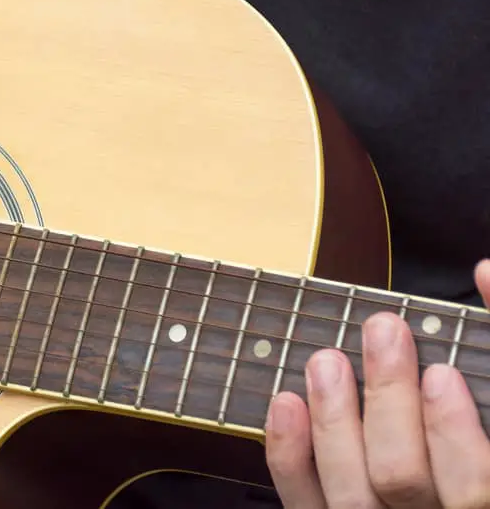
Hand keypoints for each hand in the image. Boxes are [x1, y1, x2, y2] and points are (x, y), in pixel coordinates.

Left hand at [265, 260, 489, 507]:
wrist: (432, 482)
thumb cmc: (466, 433)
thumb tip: (484, 271)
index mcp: (481, 496)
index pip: (477, 485)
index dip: (453, 432)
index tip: (440, 373)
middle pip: (401, 478)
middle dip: (387, 402)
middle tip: (382, 332)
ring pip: (351, 495)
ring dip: (334, 422)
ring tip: (327, 360)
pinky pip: (305, 504)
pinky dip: (290, 454)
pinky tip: (287, 402)